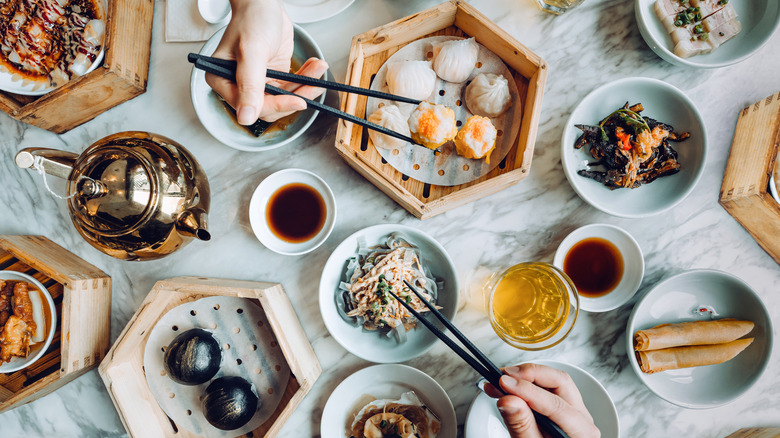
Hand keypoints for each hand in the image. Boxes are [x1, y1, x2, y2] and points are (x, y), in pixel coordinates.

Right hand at [205, 0, 328, 123]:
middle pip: (269, 107)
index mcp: (222, 81)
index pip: (250, 107)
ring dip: (304, 87)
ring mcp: (257, 83)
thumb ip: (249, 84)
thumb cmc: (252, 19)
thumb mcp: (252, 51)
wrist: (264, 3)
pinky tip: (314, 68)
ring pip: (284, 99)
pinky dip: (306, 79)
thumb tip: (246, 117)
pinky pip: (291, 88)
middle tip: (312, 85)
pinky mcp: (273, 78)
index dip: (276, 106)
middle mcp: (238, 85)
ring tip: (318, 69)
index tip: (298, 101)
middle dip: (294, 97)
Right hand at [484, 363, 599, 437]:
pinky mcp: (559, 406)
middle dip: (529, 375)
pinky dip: (524, 383)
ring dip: (524, 376)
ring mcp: (572, 410)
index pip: (556, 404)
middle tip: (503, 377)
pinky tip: (506, 387)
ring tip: (500, 381)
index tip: (504, 384)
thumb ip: (522, 426)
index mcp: (582, 433)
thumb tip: (509, 400)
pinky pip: (545, 386)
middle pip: (559, 382)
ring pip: (552, 380)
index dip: (528, 391)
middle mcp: (582, 417)